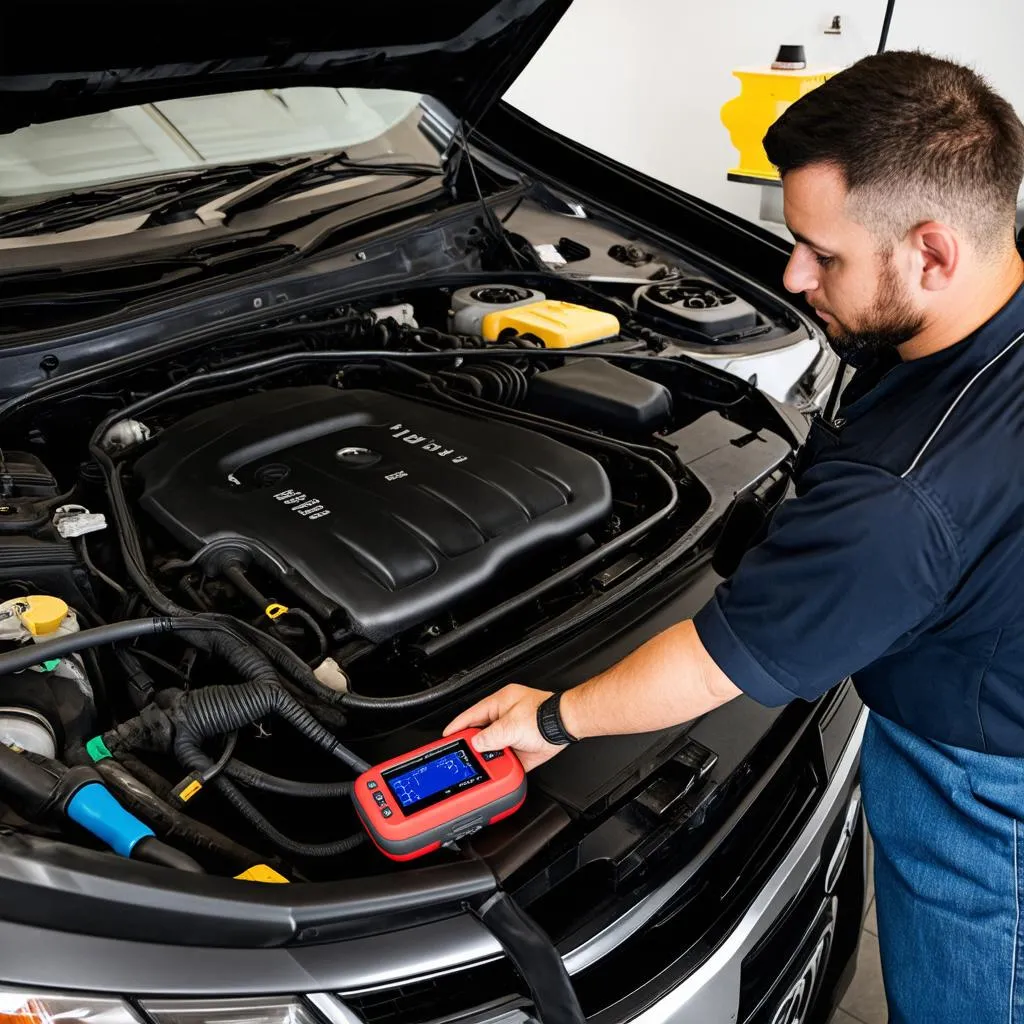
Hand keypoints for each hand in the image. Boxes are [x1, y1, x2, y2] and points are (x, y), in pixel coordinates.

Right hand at [443, 684, 565, 770]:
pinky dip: (504, 768)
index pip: (472, 715)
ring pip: (495, 750)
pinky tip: (499, 773)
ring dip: (491, 758)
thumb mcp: (511, 725)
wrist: (565, 726)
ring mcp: (515, 734)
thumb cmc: (543, 715)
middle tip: (464, 756)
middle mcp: (506, 718)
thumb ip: (491, 736)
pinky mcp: (524, 749)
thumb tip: (477, 744)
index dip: (458, 726)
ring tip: (484, 766)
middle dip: (474, 746)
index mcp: (500, 704)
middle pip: (482, 734)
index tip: (447, 736)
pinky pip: (509, 761)